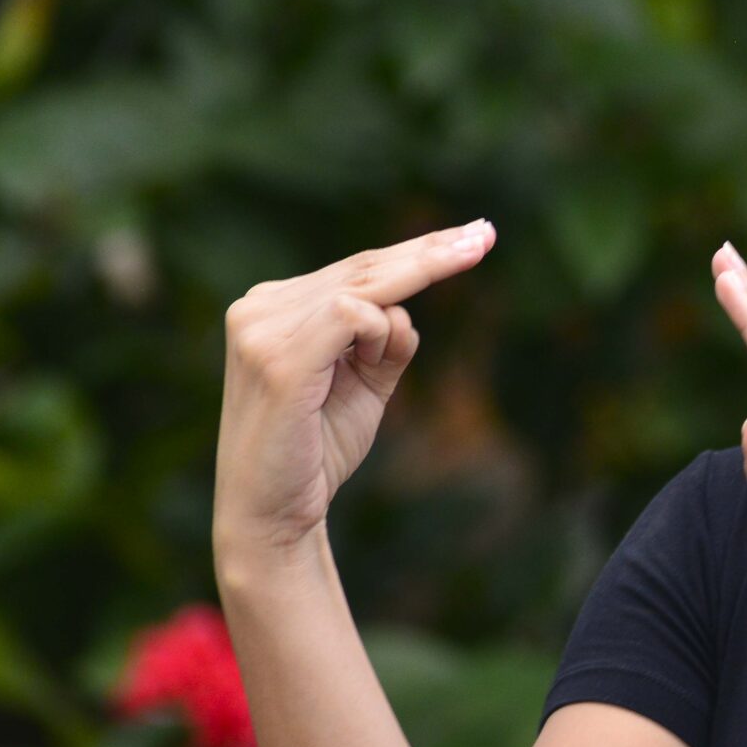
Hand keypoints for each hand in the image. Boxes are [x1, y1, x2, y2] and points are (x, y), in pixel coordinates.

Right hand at [214, 218, 494, 560]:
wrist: (274, 512)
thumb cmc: (317, 449)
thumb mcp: (365, 385)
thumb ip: (386, 343)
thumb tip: (406, 315)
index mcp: (275, 308)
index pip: (358, 270)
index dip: (418, 251)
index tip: (476, 237)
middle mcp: (260, 308)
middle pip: (364, 267)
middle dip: (432, 251)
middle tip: (486, 234)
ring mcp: (262, 329)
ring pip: (363, 287)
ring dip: (400, 319)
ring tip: (401, 347)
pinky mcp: (277, 358)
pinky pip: (348, 315)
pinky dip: (379, 333)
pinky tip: (374, 360)